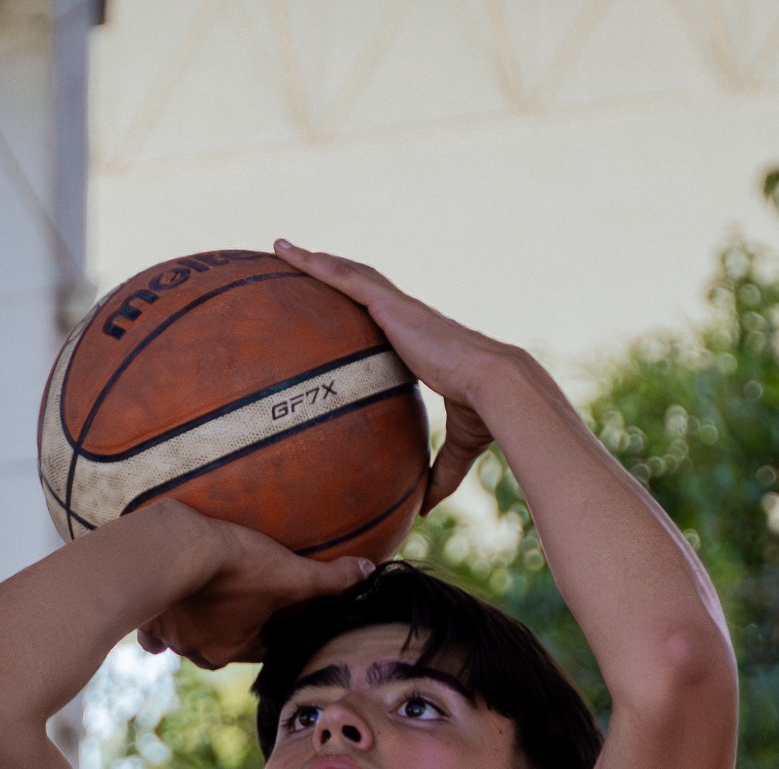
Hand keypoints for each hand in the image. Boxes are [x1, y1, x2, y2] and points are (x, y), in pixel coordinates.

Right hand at [136, 507, 371, 667]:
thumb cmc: (235, 563)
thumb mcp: (289, 570)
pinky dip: (158, 636)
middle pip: (224, 647)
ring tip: (206, 611)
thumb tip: (370, 571)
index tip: (276, 618)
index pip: (263, 648)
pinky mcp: (149, 622)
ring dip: (198, 631)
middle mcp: (202, 652)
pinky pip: (153, 638)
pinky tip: (158, 637)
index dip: (273, 631)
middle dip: (234, 633)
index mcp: (236, 648)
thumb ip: (328, 578)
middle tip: (241, 610)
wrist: (172, 549)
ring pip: (189, 643)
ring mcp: (173, 638)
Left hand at [274, 239, 511, 511]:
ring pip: (350, 274)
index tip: (344, 311)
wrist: (496, 388)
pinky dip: (318, 265)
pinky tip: (291, 254)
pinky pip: (346, 279)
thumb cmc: (484, 414)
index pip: (385, 322)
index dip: (364, 311)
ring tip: (282, 248)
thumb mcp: (458, 448)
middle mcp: (407, 319)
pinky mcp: (392, 305)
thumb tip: (425, 509)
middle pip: (362, 288)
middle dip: (332, 274)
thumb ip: (441, 474)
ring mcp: (399, 308)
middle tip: (299, 262)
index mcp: (419, 344)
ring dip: (316, 260)